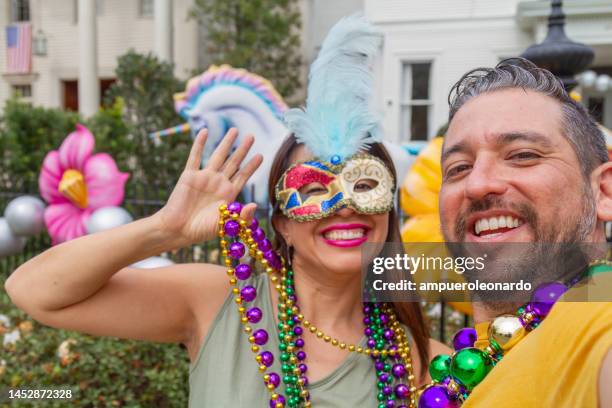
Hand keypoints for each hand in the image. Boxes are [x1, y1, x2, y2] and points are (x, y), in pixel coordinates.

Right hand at [155, 128, 261, 246]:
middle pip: (233, 162)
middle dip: (242, 149)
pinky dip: (199, 144)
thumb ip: (241, 215)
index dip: (251, 166)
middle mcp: (218, 183)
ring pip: (218, 156)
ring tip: (235, 130)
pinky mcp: (189, 176)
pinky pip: (195, 157)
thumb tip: (254, 205)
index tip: (261, 155)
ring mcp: (204, 178)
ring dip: (226, 143)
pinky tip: (204, 132)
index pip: (243, 176)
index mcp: (228, 194)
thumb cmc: (201, 230)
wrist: (178, 230)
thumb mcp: (225, 224)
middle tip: (251, 136)